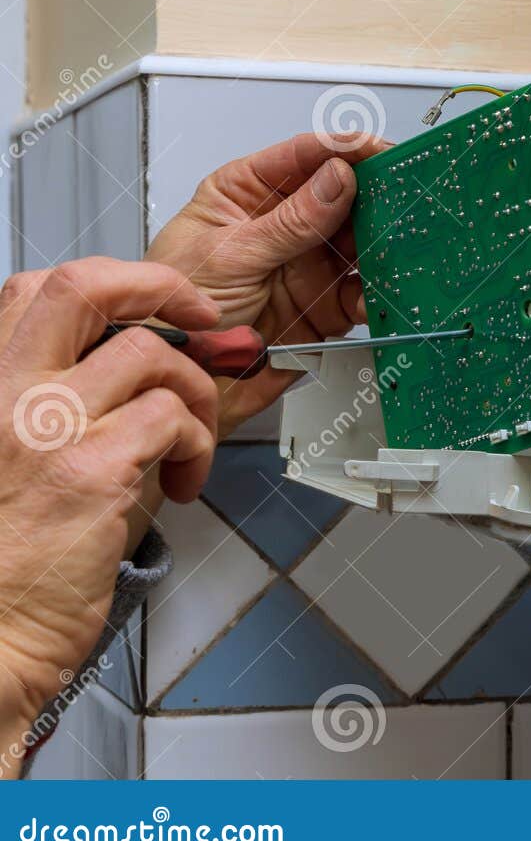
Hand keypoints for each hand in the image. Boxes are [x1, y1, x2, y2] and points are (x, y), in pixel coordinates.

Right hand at [0, 260, 218, 762]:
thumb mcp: (11, 454)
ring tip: (189, 438)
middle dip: (161, 286)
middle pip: (84, 289)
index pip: (35, 289)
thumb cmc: (5, 557)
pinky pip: (173, 419)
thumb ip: (55, 400)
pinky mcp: (91, 471)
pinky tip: (183, 479)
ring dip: (193, 391)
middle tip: (200, 318)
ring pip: (151, 355)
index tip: (152, 302)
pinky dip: (197, 443)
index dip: (110, 282)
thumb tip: (136, 359)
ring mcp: (43, 428)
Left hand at [144, 133, 386, 435]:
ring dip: (380, 245)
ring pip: (360, 243)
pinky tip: (373, 293)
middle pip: (344, 196)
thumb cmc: (171, 313)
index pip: (304, 157)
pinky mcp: (324, 306)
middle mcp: (282, 225)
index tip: (378, 149)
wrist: (180, 381)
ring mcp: (307, 265)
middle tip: (400, 198)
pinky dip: (374, 292)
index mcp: (247, 194)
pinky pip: (362, 292)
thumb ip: (289, 221)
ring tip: (392, 247)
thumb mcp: (229, 257)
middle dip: (374, 197)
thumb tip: (337, 178)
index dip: (344, 149)